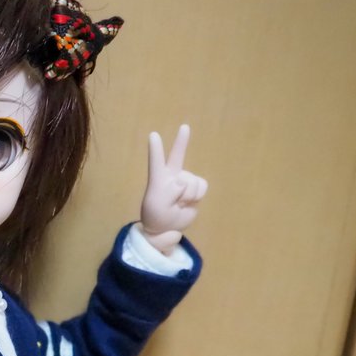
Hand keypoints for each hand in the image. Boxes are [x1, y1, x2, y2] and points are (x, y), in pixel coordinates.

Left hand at [139, 125, 207, 254]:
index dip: (155, 149)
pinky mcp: (196, 188)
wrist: (166, 228)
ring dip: (188, 196)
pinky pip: (202, 187)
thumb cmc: (156, 216)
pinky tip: (188, 203)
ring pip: (192, 183)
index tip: (153, 135)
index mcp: (158, 179)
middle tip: (185, 126)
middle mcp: (172, 176)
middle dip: (182, 141)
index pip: (156, 162)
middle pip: (178, 156)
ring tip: (179, 204)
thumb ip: (170, 191)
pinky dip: (196, 197)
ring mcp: (185, 181)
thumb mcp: (159, 205)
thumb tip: (183, 182)